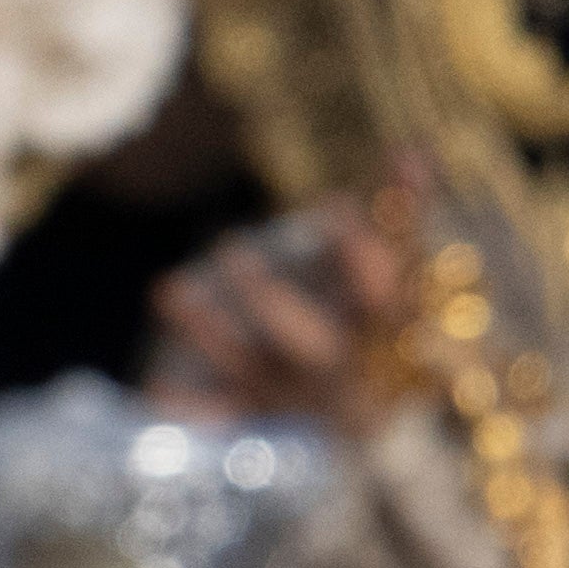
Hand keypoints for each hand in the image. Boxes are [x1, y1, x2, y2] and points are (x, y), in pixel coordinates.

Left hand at [148, 166, 436, 429]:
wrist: (366, 413)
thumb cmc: (381, 321)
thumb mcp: (401, 269)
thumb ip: (405, 211)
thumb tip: (413, 149)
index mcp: (381, 333)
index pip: (378, 295)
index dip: (359, 254)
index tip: (336, 203)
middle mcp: (340, 368)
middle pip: (309, 342)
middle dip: (267, 298)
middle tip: (228, 246)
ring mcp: (295, 394)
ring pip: (249, 365)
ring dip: (208, 332)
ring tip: (166, 287)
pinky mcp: (258, 414)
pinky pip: (224, 418)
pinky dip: (195, 412)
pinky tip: (156, 393)